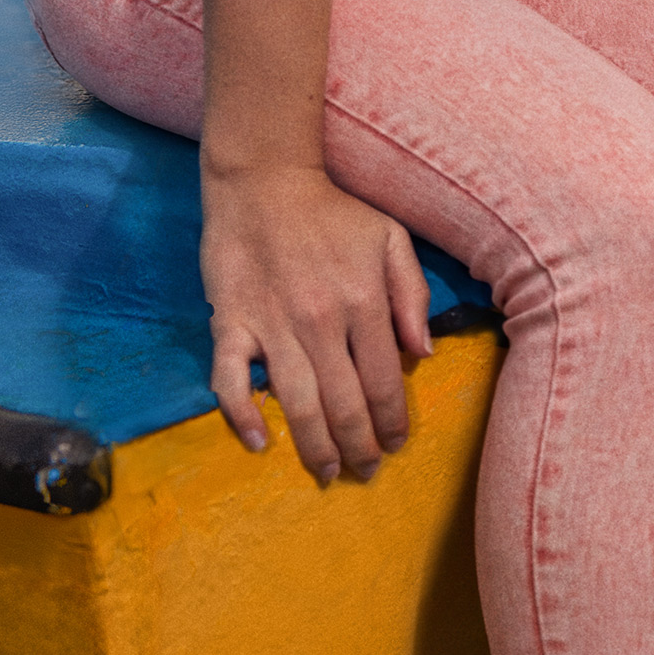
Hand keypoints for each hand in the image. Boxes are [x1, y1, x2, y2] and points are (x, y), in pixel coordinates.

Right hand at [200, 159, 432, 483]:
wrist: (264, 182)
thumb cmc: (333, 212)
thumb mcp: (390, 238)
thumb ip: (412, 294)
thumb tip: (422, 353)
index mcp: (364, 301)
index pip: (384, 380)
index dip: (393, 420)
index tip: (398, 444)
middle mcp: (321, 320)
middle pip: (345, 403)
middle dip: (360, 447)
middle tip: (365, 472)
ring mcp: (273, 325)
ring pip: (298, 404)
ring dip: (315, 447)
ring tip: (328, 472)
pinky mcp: (231, 323)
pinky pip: (232, 380)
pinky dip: (243, 415)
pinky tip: (260, 442)